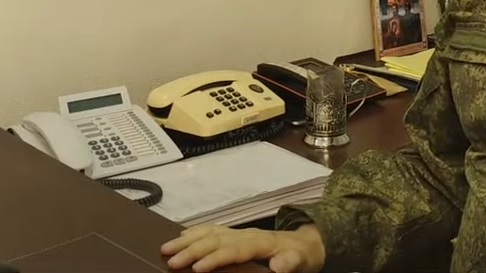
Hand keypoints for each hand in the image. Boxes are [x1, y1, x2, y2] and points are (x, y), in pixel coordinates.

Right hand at [161, 223, 324, 272]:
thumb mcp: (301, 261)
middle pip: (217, 239)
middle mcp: (247, 234)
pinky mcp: (236, 234)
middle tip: (172, 261)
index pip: (234, 250)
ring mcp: (240, 232)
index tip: (197, 268)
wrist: (307, 243)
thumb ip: (290, 263)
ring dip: (188, 240)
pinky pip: (213, 229)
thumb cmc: (302, 256)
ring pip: (210, 233)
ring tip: (166, 248)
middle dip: (193, 250)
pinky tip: (182, 236)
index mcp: (261, 243)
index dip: (216, 258)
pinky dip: (196, 232)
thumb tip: (278, 267)